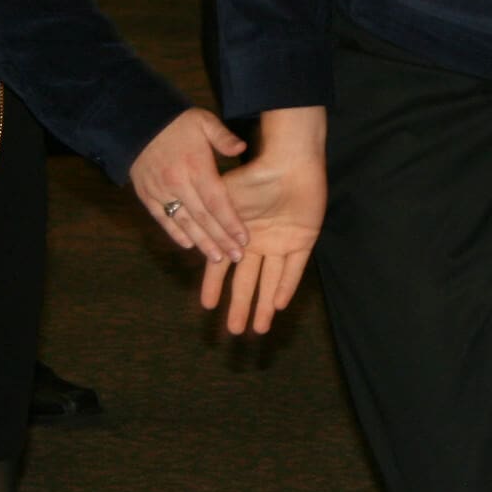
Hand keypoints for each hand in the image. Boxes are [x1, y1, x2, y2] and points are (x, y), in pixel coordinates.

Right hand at [129, 108, 248, 263]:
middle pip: (203, 218)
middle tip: (237, 256)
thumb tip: (241, 147)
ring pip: (184, 223)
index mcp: (195, 166)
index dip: (230, 222)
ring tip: (217, 258)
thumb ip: (223, 137)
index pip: (216, 201)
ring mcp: (161, 191)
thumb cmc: (176, 122)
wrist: (136, 122)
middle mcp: (178, 183)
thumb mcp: (203, 121)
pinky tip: (188, 245)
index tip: (244, 238)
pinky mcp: (147, 196)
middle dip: (221, 239)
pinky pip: (163, 219)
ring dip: (201, 243)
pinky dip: (175, 233)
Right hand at [201, 107, 326, 334]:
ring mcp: (281, 241)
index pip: (223, 264)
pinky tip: (279, 305)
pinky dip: (286, 286)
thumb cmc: (254, 173)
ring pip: (271, 280)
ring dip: (264, 304)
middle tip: (232, 332)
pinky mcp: (302, 239)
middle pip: (247, 280)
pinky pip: (294, 268)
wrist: (288, 160)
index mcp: (238, 232)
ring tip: (257, 329)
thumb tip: (189, 233)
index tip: (206, 306)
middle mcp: (258, 241)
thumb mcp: (224, 195)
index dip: (215, 285)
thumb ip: (211, 217)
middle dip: (240, 305)